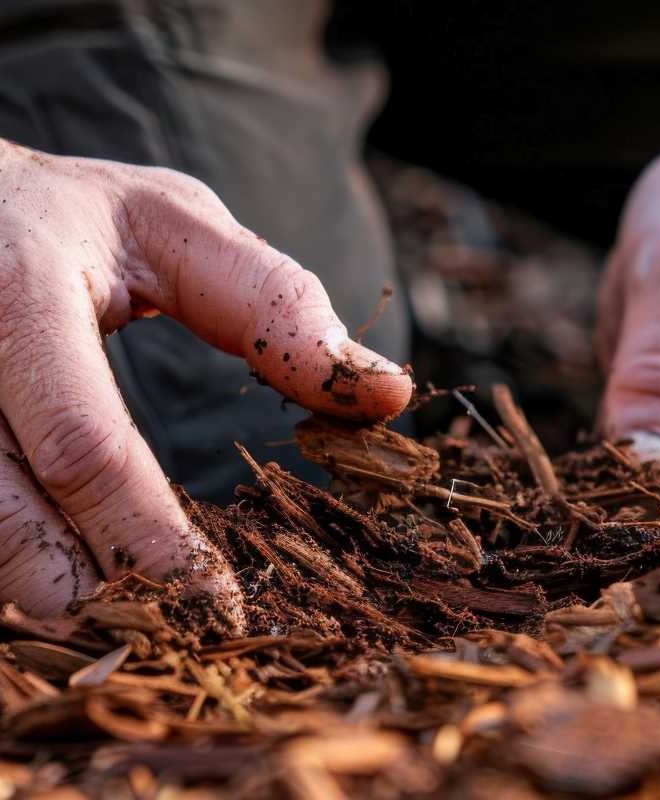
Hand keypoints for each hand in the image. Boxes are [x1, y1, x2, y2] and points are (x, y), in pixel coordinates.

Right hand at [0, 140, 411, 620]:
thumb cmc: (75, 219)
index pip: (87, 449)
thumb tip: (388, 391)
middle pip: (12, 527)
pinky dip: (31, 569)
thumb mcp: (176, 225)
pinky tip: (92, 579)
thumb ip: (274, 300)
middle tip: (188, 639)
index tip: (223, 610)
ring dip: (65, 602)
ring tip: (150, 624)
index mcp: (22, 296)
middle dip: (103, 600)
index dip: (154, 543)